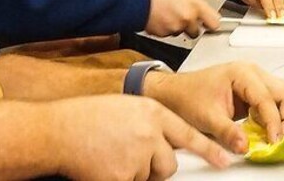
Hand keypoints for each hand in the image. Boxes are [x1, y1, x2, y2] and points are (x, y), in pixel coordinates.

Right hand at [49, 95, 229, 180]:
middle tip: (129, 154)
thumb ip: (148, 123)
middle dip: (155, 165)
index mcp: (151, 112)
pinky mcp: (124, 177)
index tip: (224, 160)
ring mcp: (138, 156)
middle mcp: (150, 133)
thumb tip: (162, 142)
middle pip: (169, 162)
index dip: (208, 150)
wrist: (58, 129)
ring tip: (111, 155)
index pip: (188, 134)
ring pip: (150, 176)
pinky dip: (120, 179)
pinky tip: (104, 166)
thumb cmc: (85, 117)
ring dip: (135, 172)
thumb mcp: (125, 109)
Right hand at [145, 0, 220, 37]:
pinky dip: (163, 28)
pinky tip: (158, 17)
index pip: (214, 23)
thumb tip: (200, 10)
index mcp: (194, 5)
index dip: (210, 23)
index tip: (208, 23)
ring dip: (175, 27)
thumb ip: (194, 3)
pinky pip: (166, 34)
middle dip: (190, 26)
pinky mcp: (162, 35)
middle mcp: (187, 19)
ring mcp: (174, 28)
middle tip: (180, 15)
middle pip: (196, 31)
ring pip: (179, 32)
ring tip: (165, 13)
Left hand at [145, 61, 283, 152]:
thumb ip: (227, 131)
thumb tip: (246, 145)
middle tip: (282, 139)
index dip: (274, 122)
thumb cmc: (189, 97)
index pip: (268, 99)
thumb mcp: (205, 116)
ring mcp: (258, 80)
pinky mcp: (259, 90)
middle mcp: (254, 73)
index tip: (274, 140)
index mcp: (242, 74)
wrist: (177, 92)